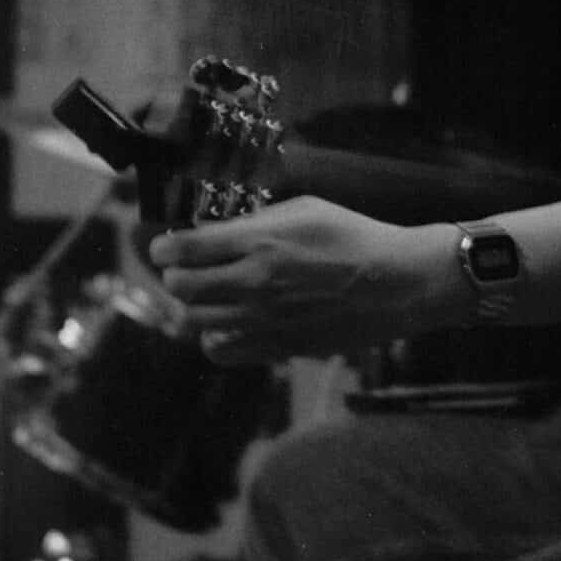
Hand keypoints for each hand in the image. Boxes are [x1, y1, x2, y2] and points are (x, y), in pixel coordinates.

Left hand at [148, 198, 457, 359]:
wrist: (397, 283)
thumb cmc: (355, 238)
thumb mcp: (305, 209)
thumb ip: (255, 221)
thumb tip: (214, 231)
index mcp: (260, 242)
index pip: (184, 249)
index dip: (164, 248)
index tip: (165, 247)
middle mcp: (254, 283)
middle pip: (180, 288)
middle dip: (175, 275)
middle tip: (184, 269)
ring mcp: (264, 320)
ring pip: (193, 322)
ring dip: (191, 307)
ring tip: (205, 296)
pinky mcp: (277, 347)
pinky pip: (221, 351)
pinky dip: (214, 338)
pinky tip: (228, 323)